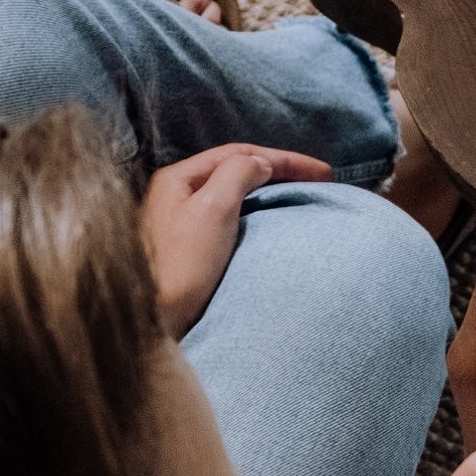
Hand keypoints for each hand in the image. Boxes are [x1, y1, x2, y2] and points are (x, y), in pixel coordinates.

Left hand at [140, 144, 333, 337]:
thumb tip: (261, 164)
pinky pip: (231, 219)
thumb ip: (238, 175)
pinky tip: (272, 223)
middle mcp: (177, 195)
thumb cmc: (181, 266)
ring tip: (301, 198)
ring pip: (235, 194)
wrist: (152, 320)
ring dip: (270, 191)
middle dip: (279, 172)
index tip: (323, 173)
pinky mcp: (191, 249)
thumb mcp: (213, 209)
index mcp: (178, 179)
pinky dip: (258, 214)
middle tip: (319, 181)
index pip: (239, 155)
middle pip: (236, 171)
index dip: (284, 159)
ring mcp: (182, 222)